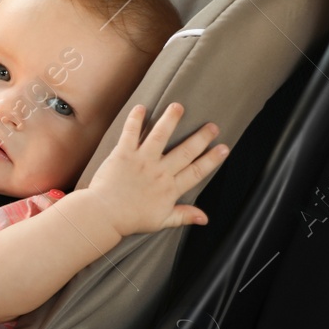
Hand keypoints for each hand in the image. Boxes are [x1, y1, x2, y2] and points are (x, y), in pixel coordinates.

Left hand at [88, 103, 229, 236]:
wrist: (103, 215)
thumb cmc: (130, 219)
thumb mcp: (161, 221)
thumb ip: (184, 216)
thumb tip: (205, 218)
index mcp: (170, 189)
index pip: (197, 171)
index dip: (212, 159)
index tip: (224, 148)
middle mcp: (159, 172)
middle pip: (185, 151)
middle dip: (201, 138)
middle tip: (212, 126)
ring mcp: (142, 161)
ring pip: (159, 136)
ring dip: (170, 120)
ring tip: (178, 107)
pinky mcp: (123, 154)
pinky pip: (131, 133)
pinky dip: (135, 120)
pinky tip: (141, 108)